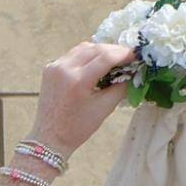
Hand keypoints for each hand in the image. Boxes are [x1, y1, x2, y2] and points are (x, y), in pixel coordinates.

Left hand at [28, 42, 134, 157]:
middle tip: (127, 57)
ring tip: (113, 59)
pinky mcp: (50, 67)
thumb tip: (132, 74)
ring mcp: (55, 66)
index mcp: (78, 80)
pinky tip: (95, 64)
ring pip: (83, 48)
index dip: (123, 54)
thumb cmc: (78, 128)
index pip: (105, 57)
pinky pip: (73, 55)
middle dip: (113, 50)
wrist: (50, 137)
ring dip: (100, 51)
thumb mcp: (104, 109)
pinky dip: (87, 56)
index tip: (135, 55)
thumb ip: (120, 88)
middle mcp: (65, 68)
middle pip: (95, 48)